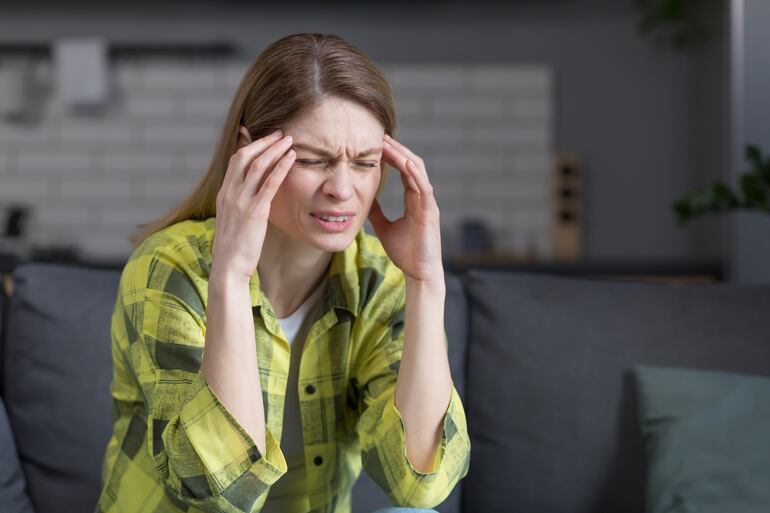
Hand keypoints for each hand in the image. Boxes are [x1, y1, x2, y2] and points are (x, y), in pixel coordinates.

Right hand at [210, 127, 295, 282]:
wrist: (228, 267)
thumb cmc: (234, 248)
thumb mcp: (233, 220)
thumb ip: (239, 204)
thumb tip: (251, 197)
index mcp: (224, 194)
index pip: (235, 160)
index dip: (251, 145)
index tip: (265, 138)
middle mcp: (229, 193)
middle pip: (244, 157)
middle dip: (264, 142)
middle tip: (281, 133)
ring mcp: (240, 201)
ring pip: (257, 166)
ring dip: (274, 150)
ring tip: (289, 140)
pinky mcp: (254, 212)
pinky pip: (269, 184)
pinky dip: (281, 167)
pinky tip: (292, 158)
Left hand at [367, 134, 442, 283]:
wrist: (419, 273)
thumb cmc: (405, 253)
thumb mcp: (384, 228)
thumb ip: (377, 213)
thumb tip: (364, 201)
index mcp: (414, 200)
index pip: (404, 170)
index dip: (392, 156)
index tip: (377, 144)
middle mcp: (423, 198)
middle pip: (412, 165)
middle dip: (397, 150)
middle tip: (380, 136)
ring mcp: (428, 203)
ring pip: (418, 171)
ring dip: (403, 156)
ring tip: (388, 144)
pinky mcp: (430, 212)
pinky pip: (424, 188)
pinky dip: (415, 174)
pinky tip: (404, 163)